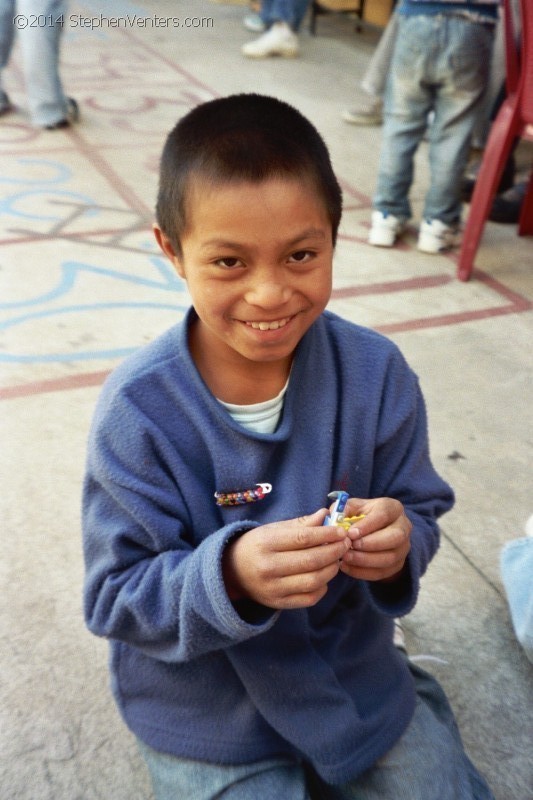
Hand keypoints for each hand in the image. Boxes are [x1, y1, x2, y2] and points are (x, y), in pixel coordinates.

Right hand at [223, 509, 350, 609]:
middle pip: (311, 560)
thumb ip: (301, 524)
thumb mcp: (273, 530)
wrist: (232, 572)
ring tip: (337, 559)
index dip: (326, 534)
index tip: (342, 531)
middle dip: (334, 551)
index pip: (303, 538)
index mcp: (266, 544)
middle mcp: (268, 567)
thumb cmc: (257, 545)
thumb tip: (326, 514)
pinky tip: (324, 576)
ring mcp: (273, 588)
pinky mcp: (279, 603)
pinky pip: (309, 598)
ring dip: (331, 569)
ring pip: (313, 581)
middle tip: (346, 544)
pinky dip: (323, 587)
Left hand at [339, 497, 411, 582]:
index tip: (350, 533)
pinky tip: (347, 567)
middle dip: (371, 544)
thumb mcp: (353, 507)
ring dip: (366, 560)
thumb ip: (344, 509)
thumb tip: (334, 517)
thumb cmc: (361, 517)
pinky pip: (383, 572)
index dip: (367, 525)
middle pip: (395, 537)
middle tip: (350, 546)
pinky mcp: (398, 564)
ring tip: (345, 558)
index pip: (384, 515)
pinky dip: (363, 572)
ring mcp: (403, 547)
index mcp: (393, 508)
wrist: (373, 532)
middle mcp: (403, 527)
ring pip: (390, 557)